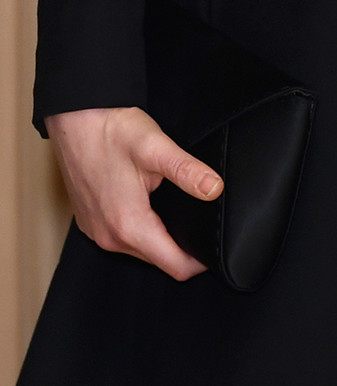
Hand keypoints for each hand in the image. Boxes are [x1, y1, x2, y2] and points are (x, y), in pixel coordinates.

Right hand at [46, 106, 222, 281]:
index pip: (174, 266)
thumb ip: (187, 171)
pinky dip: (140, 230)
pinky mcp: (90, 222)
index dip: (199, 261)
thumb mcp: (156, 147)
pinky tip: (150, 208)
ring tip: (179, 215)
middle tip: (201, 225)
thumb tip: (215, 189)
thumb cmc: (110, 130)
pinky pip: (121, 238)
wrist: (73, 118)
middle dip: (182, 250)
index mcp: (129, 225)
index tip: (214, 247)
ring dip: (160, 239)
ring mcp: (96, 231)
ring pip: (139, 250)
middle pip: (157, 260)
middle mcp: (109, 236)